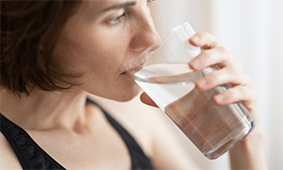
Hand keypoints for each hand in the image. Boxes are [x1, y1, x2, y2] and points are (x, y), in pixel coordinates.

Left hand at [141, 31, 259, 130]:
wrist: (232, 130)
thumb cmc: (208, 108)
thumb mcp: (186, 101)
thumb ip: (165, 98)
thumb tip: (142, 97)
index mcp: (214, 64)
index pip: (212, 44)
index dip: (203, 38)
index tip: (191, 41)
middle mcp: (229, 68)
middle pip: (222, 53)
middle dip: (206, 57)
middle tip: (191, 66)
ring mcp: (241, 81)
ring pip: (232, 71)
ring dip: (214, 77)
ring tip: (198, 87)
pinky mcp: (249, 98)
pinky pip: (244, 92)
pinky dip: (230, 94)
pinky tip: (217, 100)